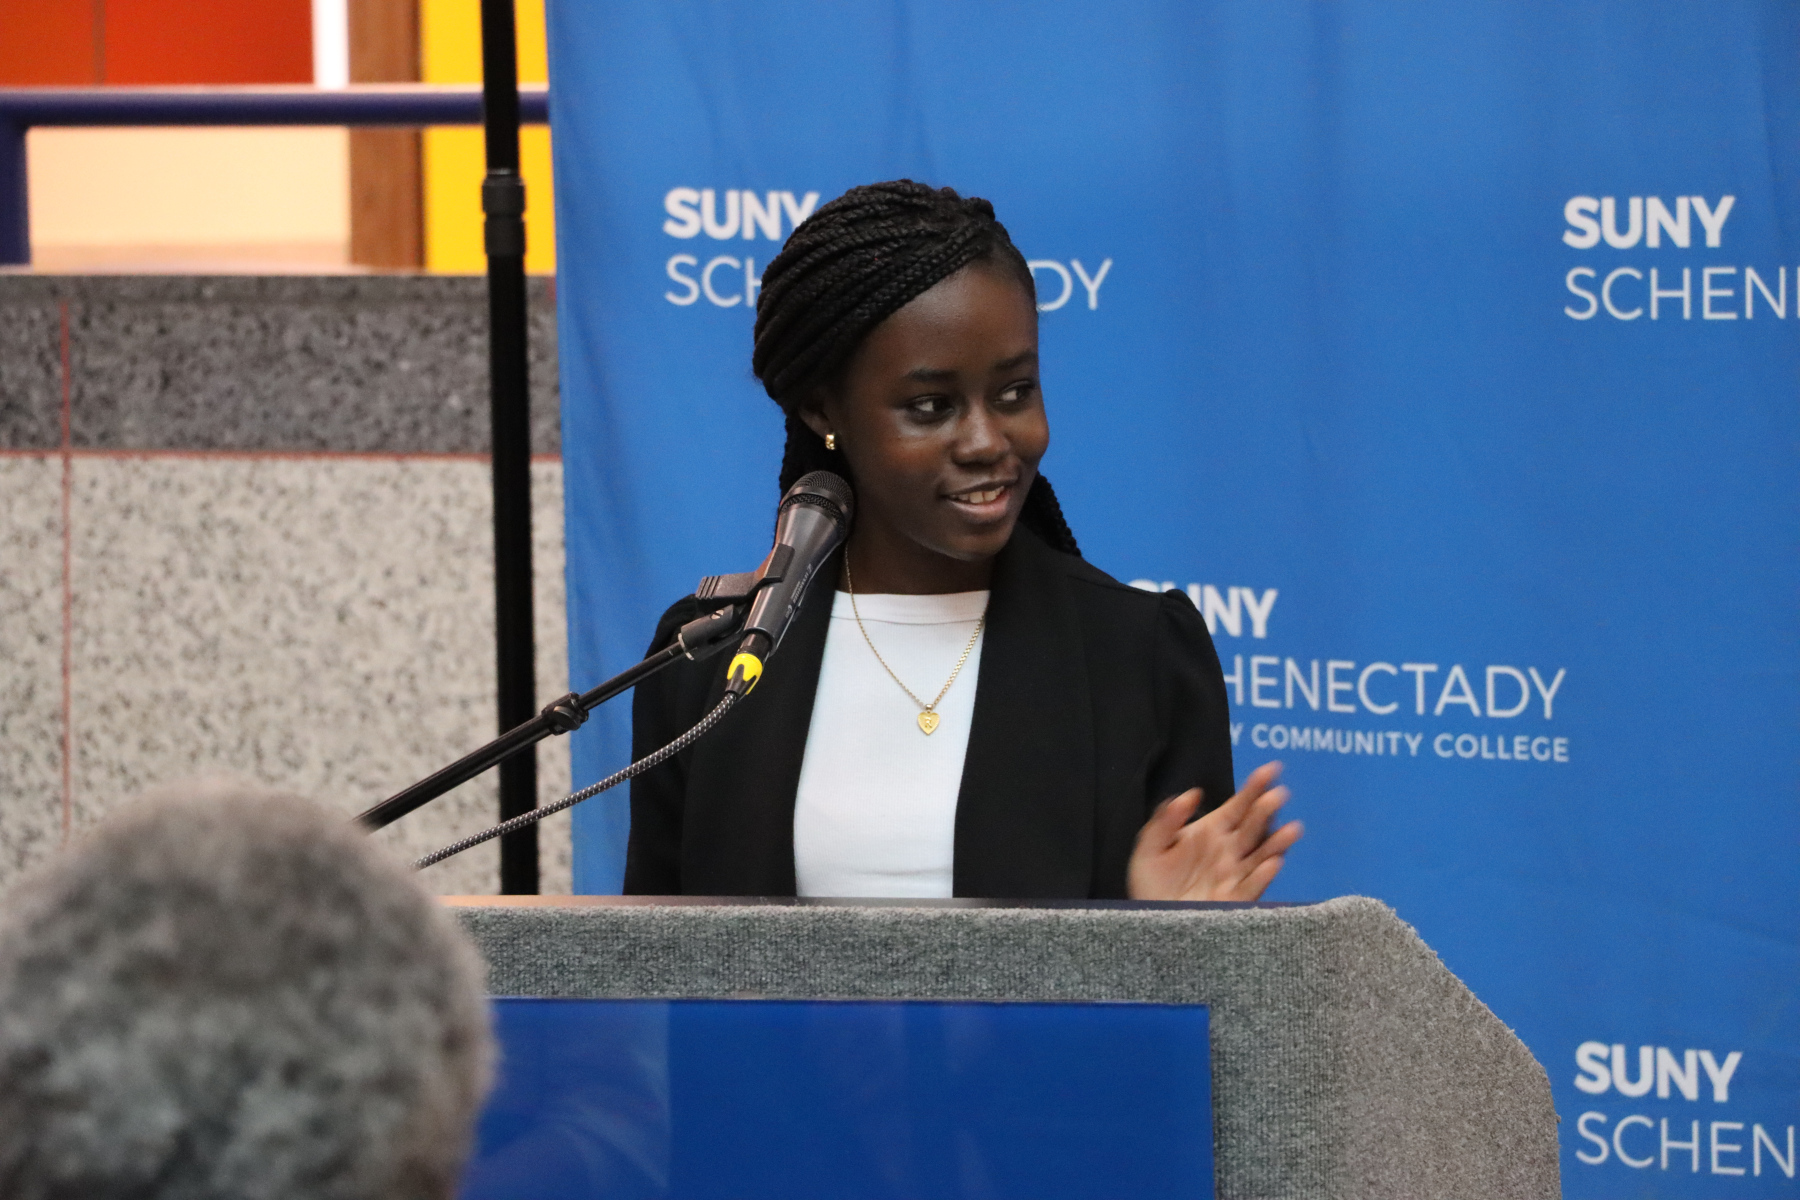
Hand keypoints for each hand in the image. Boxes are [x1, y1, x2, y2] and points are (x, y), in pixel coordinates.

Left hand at [1126, 761, 1302, 901]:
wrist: (1149, 921)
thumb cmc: (1151, 882)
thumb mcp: (1150, 846)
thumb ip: (1166, 819)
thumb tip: (1193, 793)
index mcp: (1212, 831)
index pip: (1239, 806)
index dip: (1255, 787)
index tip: (1272, 769)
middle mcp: (1230, 850)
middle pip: (1254, 826)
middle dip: (1266, 810)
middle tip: (1277, 795)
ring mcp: (1236, 875)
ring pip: (1263, 855)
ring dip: (1277, 842)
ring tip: (1291, 829)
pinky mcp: (1236, 901)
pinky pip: (1253, 887)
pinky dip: (1263, 875)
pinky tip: (1272, 863)